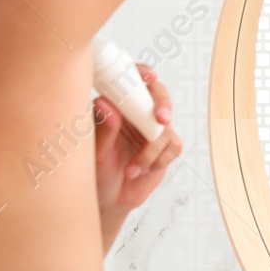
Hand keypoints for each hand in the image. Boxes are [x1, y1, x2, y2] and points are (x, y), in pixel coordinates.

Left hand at [93, 63, 182, 216]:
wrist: (109, 198)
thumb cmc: (96, 171)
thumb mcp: (96, 151)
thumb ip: (104, 128)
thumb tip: (104, 102)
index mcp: (116, 106)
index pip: (132, 79)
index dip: (143, 72)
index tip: (149, 77)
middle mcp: (136, 114)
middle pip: (158, 95)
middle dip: (162, 105)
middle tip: (161, 119)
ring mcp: (152, 129)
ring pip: (166, 127)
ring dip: (151, 151)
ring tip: (130, 170)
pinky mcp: (165, 147)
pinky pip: (173, 146)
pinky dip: (159, 160)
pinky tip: (141, 171)